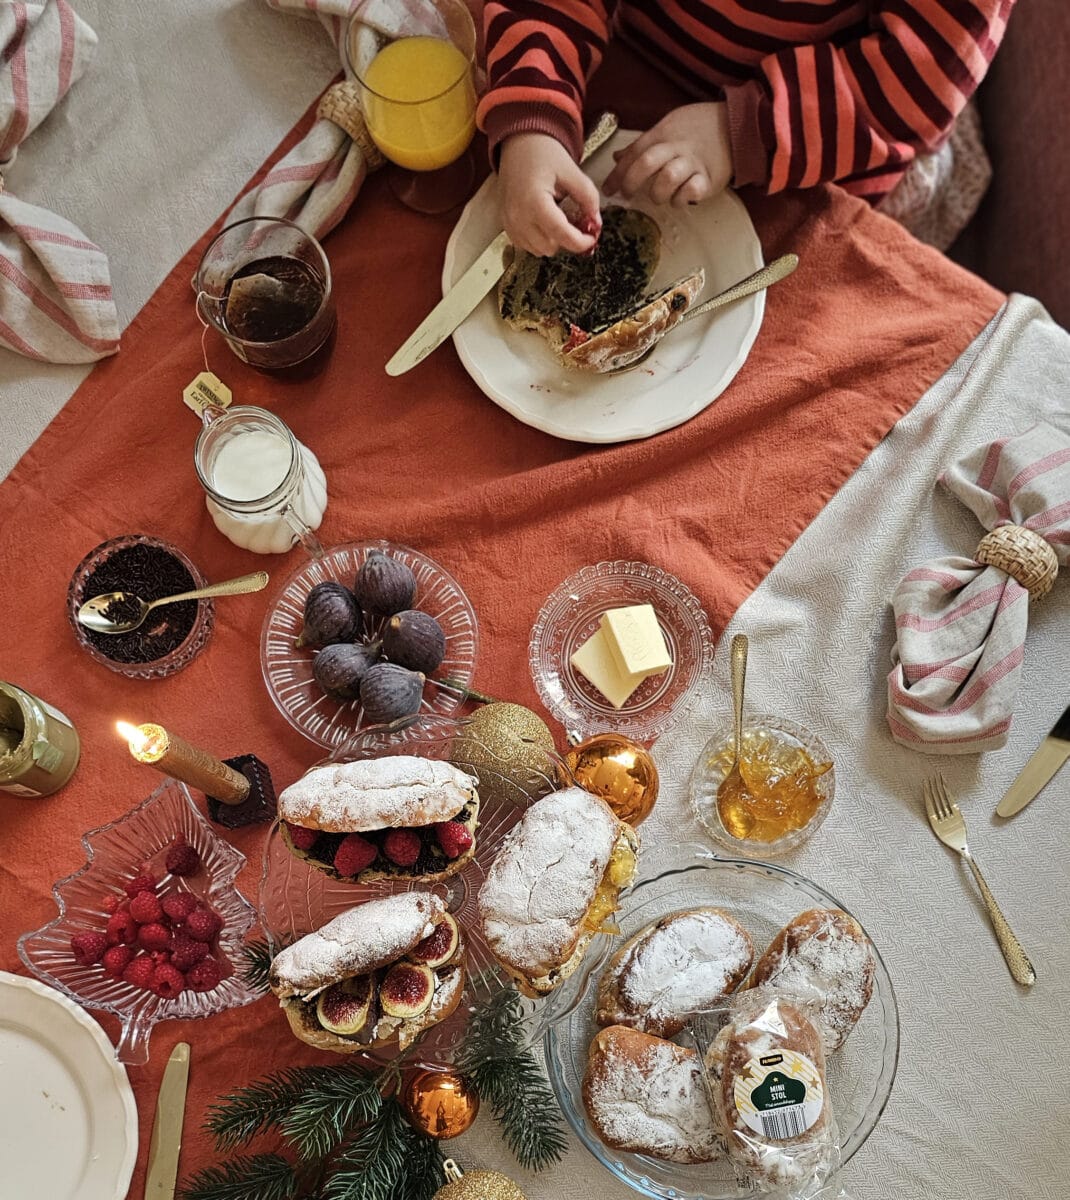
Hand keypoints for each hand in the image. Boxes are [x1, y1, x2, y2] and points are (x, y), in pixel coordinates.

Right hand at [498, 132, 600, 256]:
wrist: (519, 144)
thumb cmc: (544, 153)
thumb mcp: (571, 171)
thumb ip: (588, 197)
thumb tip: (596, 222)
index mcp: (534, 202)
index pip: (561, 235)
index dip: (581, 242)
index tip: (593, 238)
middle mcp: (518, 217)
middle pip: (551, 247)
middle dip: (567, 238)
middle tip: (575, 220)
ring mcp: (509, 223)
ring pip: (539, 250)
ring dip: (553, 240)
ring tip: (559, 218)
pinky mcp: (506, 226)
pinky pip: (527, 245)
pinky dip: (539, 239)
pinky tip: (545, 221)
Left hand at [603, 102, 732, 206]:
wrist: (737, 124)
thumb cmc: (698, 127)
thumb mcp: (668, 126)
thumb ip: (644, 144)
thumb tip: (618, 157)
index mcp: (663, 134)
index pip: (634, 153)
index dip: (617, 173)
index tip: (608, 189)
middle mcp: (676, 148)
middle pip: (647, 163)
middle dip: (631, 182)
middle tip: (626, 194)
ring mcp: (693, 163)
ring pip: (667, 178)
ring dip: (657, 192)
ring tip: (658, 196)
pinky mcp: (709, 179)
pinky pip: (692, 191)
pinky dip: (682, 198)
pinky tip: (680, 198)